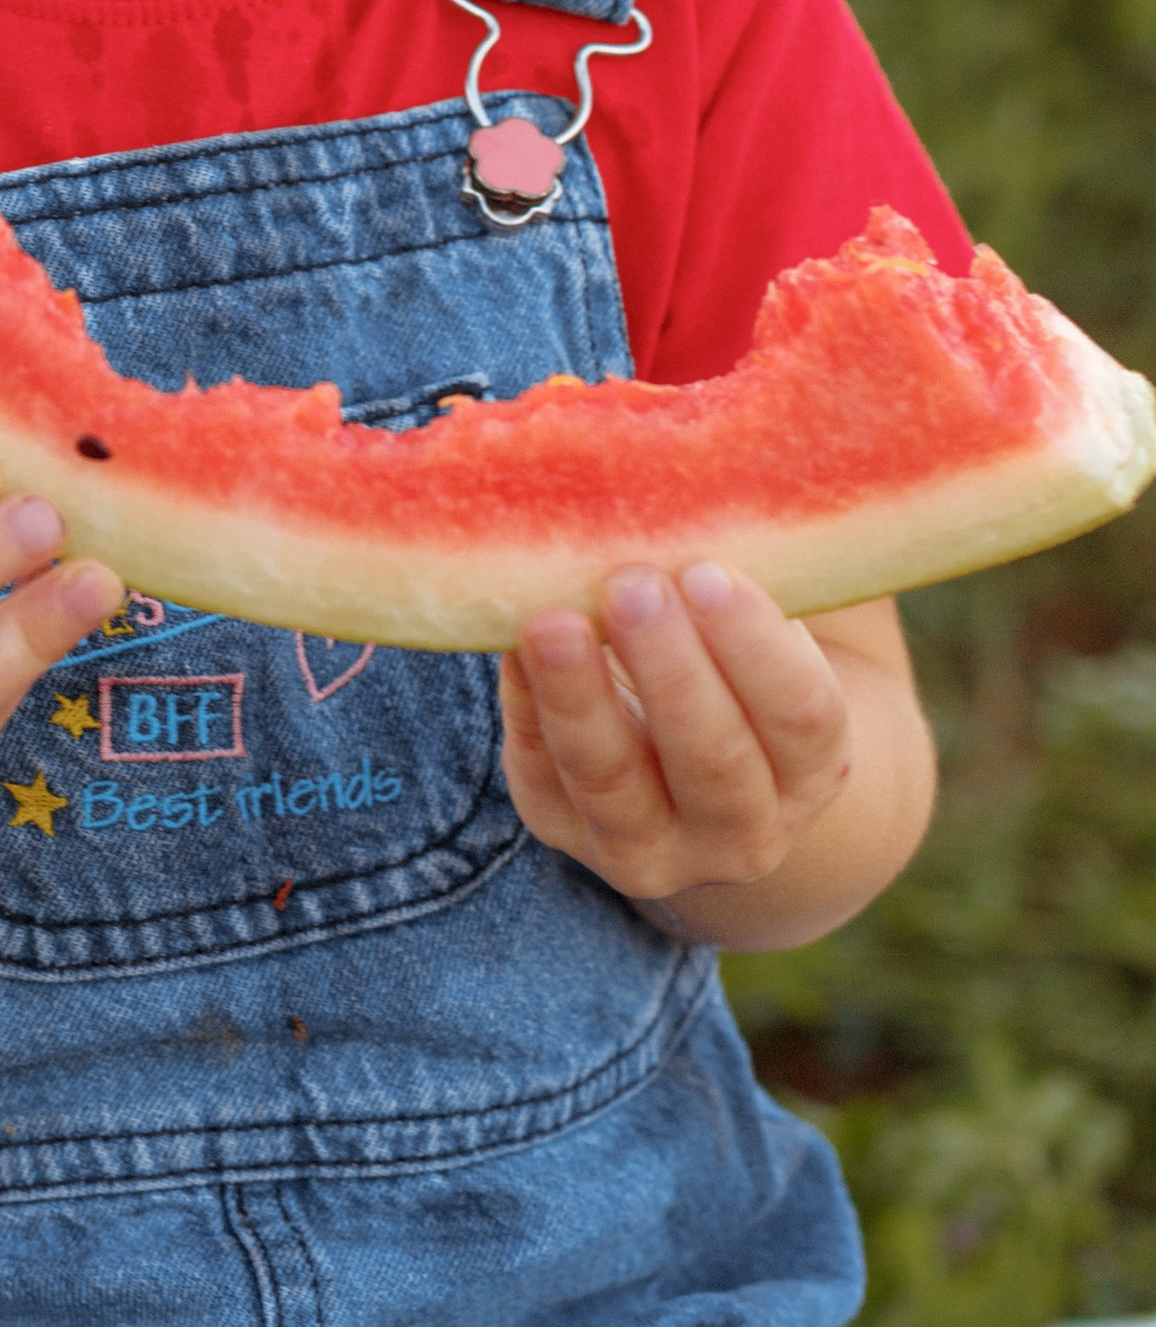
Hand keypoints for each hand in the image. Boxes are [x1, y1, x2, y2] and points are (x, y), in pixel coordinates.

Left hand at [499, 561, 853, 910]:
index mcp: (813, 768)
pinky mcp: (565, 832)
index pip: (801, 715)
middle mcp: (744, 830)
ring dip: (580, 699)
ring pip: (613, 783)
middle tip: (631, 583)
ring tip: (553, 621)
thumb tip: (673, 477)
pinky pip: (542, 774)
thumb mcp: (752, 630)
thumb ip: (729, 581)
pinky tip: (514, 644)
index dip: (755, 648)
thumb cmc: (728, 658)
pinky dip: (526, 707)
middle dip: (669, 670)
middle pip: (712, 760)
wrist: (691, 767)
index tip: (707, 572)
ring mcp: (653, 848)